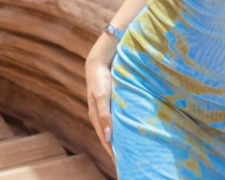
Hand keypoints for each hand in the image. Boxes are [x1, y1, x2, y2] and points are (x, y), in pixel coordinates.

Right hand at [84, 39, 117, 157]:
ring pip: (111, 129)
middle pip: (107, 136)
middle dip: (115, 148)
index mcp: (95, 117)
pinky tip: (127, 130)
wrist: (97, 62)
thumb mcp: (103, 97)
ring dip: (118, 138)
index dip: (112, 151)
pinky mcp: (108, 104)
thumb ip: (105, 116)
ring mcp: (102, 110)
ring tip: (128, 148)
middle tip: (127, 159)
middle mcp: (98, 116)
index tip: (121, 163)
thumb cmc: (100, 80)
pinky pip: (114, 120)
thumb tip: (108, 136)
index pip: (105, 139)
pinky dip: (119, 128)